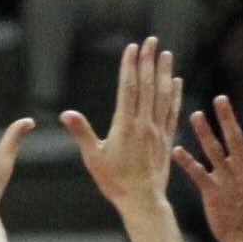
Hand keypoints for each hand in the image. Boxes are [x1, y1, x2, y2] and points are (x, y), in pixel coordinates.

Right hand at [61, 37, 182, 215]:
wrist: (142, 200)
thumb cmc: (114, 181)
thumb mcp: (93, 158)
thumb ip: (82, 133)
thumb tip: (66, 113)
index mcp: (125, 126)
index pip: (128, 88)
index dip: (130, 66)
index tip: (133, 47)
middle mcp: (144, 124)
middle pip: (147, 86)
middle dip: (149, 62)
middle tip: (152, 41)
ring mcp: (158, 131)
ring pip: (163, 95)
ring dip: (164, 73)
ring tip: (166, 54)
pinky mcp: (167, 139)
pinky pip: (172, 112)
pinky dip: (174, 95)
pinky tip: (176, 82)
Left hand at [173, 86, 242, 241]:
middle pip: (234, 137)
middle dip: (227, 117)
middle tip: (220, 98)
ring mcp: (226, 179)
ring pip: (214, 151)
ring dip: (204, 133)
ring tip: (195, 115)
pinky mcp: (211, 192)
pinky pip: (197, 174)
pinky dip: (187, 162)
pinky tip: (176, 149)